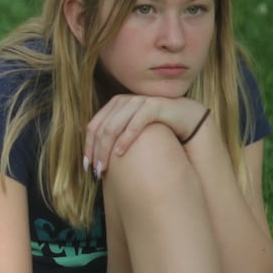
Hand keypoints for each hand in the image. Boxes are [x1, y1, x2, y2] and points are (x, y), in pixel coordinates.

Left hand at [83, 94, 207, 178]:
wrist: (186, 118)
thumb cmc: (157, 127)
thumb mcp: (132, 129)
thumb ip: (116, 135)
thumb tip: (94, 155)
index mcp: (114, 105)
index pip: (93, 127)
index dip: (87, 146)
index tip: (86, 165)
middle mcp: (123, 101)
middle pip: (101, 129)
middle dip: (96, 151)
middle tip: (95, 171)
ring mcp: (137, 102)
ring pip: (113, 127)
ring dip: (106, 149)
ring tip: (104, 167)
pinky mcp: (152, 106)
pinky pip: (134, 124)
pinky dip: (125, 140)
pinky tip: (119, 154)